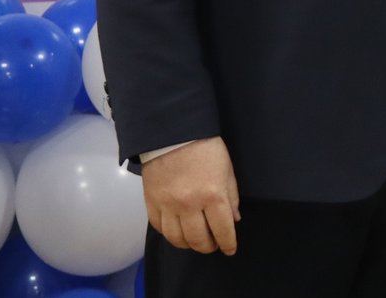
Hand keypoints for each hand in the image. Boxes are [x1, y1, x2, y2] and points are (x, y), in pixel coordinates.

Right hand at [140, 136, 240, 254]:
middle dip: (209, 247)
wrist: (173, 135)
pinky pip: (159, 228)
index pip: (222, 229)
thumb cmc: (206, 149)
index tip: (230, 250)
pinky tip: (177, 232)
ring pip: (177, 239)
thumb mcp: (227, 170)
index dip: (228, 243)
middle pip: (198, 239)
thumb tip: (234, 219)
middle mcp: (189, 205)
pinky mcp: (151, 203)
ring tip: (195, 241)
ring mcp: (168, 206)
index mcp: (212, 195)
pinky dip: (169, 234)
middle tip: (213, 245)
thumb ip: (231, 196)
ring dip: (188, 244)